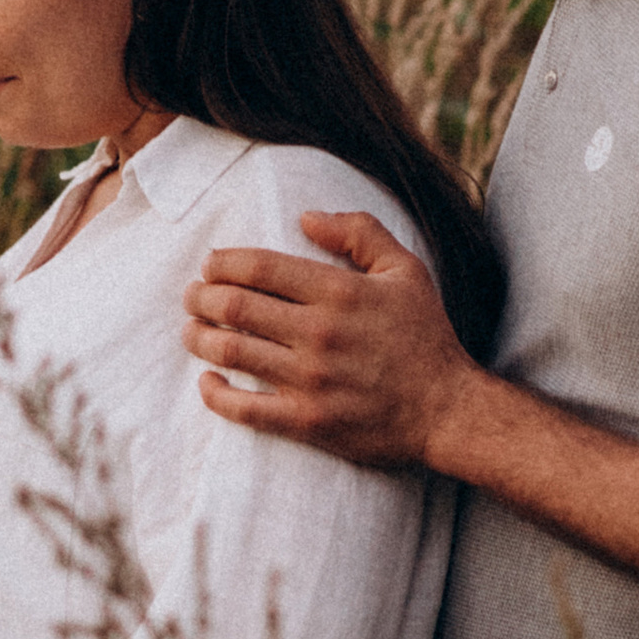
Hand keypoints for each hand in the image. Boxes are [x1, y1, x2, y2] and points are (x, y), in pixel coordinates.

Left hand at [183, 209, 472, 471]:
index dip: (223, 263)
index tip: (210, 265)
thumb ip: (358, 233)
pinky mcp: (306, 421)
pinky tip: (206, 381)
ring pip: (230, 352)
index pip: (259, 267)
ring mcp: (309, 381)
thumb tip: (305, 217)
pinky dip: (215, 394)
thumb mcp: (406, 270)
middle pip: (234, 307)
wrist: (447, 410)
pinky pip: (244, 409)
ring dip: (199, 338)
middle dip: (201, 297)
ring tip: (191, 330)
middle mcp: (318, 334)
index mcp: (339, 292)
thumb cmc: (425, 336)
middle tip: (193, 296)